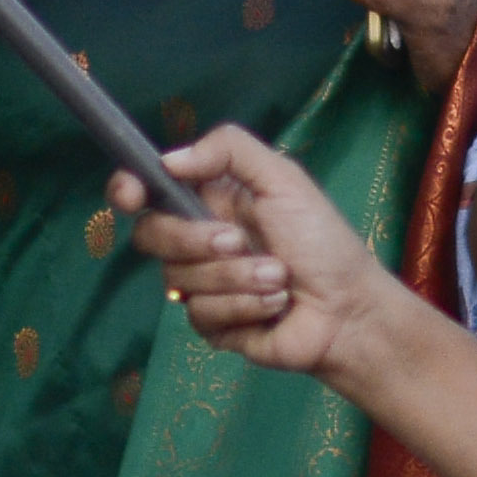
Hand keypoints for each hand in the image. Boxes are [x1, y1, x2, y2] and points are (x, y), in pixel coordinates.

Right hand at [116, 125, 407, 376]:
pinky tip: (275, 305)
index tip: (132, 194)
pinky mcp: (211, 325)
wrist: (349, 308)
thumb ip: (230, 151)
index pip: (147, 191)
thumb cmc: (322, 241)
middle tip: (239, 241)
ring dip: (237, 277)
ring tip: (279, 277)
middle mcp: (198, 241)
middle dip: (195, 239)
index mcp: (209, 201)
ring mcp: (201, 285)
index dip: (128, 190)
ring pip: (179, 279)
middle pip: (151, 235)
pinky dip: (245, 306)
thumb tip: (170, 159)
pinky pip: (201, 314)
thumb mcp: (284, 180)